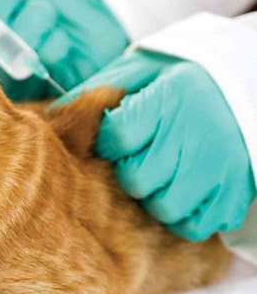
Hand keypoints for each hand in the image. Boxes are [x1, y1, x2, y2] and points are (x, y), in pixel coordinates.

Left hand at [57, 51, 255, 240]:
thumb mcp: (139, 69)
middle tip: (140, 156)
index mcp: (167, 101)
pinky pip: (196, 224)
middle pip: (137, 179)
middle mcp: (194, 136)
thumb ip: (98, 90)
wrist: (245, 80)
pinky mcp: (234, 191)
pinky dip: (184, 215)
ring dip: (154, 196)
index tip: (119, 135)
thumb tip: (55, 115)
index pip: (118, 138)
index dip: (111, 141)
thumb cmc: (181, 75)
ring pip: (164, 207)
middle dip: (130, 171)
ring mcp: (218, 167)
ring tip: (161, 175)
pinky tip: (182, 191)